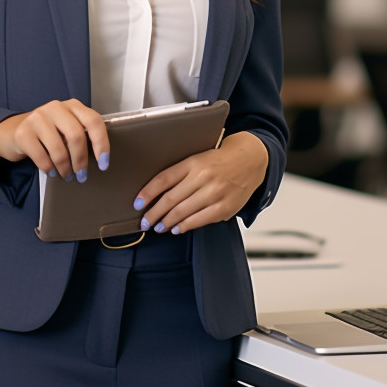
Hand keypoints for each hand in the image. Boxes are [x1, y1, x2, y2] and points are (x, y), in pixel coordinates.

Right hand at [0, 99, 108, 181]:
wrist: (13, 131)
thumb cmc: (47, 133)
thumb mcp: (66, 128)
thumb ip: (81, 134)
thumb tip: (99, 159)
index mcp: (72, 105)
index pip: (93, 121)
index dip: (101, 143)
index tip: (104, 164)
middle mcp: (55, 107)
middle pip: (76, 136)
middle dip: (81, 160)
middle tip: (82, 175)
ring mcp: (37, 118)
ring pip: (59, 149)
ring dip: (65, 168)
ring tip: (67, 175)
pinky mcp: (23, 132)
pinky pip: (42, 157)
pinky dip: (49, 168)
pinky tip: (51, 171)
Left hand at [133, 132, 268, 234]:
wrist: (249, 161)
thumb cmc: (219, 160)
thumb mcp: (197, 158)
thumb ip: (179, 173)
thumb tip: (155, 192)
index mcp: (193, 162)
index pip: (163, 179)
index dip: (147, 194)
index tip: (137, 204)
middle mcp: (203, 177)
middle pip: (170, 200)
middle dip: (153, 214)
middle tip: (144, 221)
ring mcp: (214, 193)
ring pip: (182, 212)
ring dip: (166, 222)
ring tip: (158, 226)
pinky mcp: (224, 207)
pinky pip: (199, 220)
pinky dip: (185, 226)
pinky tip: (176, 228)